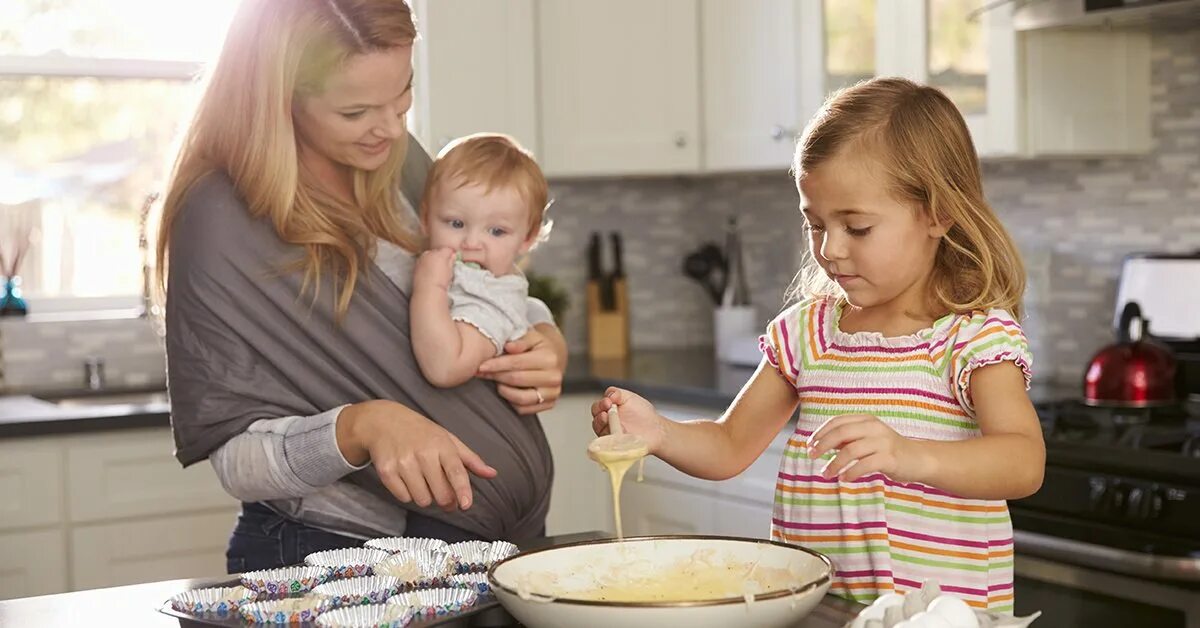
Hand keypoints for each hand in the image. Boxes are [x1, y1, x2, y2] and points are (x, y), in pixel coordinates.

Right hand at [336, 400, 497, 509]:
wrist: (383, 421)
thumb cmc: (420, 432)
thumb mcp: (448, 439)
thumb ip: (470, 459)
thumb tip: (492, 473)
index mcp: (442, 445)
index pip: (456, 471)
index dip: (462, 490)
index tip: (465, 505)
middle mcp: (423, 453)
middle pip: (440, 493)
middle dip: (446, 501)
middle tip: (445, 496)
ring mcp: (403, 462)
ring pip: (421, 499)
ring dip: (425, 497)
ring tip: (422, 481)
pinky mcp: (386, 471)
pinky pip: (403, 497)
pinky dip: (407, 494)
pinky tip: (406, 479)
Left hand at [413, 247, 455, 291]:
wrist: (428, 289)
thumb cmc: (442, 281)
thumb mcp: (450, 271)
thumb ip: (451, 261)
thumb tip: (453, 255)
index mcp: (440, 254)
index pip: (447, 250)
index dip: (450, 254)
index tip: (452, 259)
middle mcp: (429, 253)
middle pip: (437, 251)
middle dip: (440, 256)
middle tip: (443, 265)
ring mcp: (421, 258)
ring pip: (428, 255)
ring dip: (432, 259)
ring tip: (435, 269)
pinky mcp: (416, 264)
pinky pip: (423, 260)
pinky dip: (426, 263)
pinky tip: (428, 271)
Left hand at [476, 328, 562, 414]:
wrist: (554, 357)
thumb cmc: (539, 346)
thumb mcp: (531, 336)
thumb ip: (520, 341)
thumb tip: (509, 346)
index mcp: (549, 358)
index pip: (517, 363)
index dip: (496, 365)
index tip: (481, 366)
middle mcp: (554, 377)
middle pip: (516, 380)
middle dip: (496, 376)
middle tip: (482, 373)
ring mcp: (552, 393)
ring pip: (520, 398)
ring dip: (503, 390)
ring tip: (496, 381)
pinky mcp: (549, 404)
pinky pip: (524, 409)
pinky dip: (511, 401)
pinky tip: (506, 390)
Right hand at [590, 387, 667, 453]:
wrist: (655, 429)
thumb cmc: (642, 414)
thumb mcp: (630, 397)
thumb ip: (617, 393)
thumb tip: (609, 396)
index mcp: (608, 411)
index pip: (597, 407)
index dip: (600, 404)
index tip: (608, 402)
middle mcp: (606, 423)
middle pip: (595, 419)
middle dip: (599, 414)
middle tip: (606, 411)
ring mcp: (610, 435)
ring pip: (599, 431)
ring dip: (601, 424)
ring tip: (607, 419)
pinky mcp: (615, 445)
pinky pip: (608, 444)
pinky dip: (610, 438)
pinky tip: (616, 433)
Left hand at [807, 414, 926, 482]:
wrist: (918, 459)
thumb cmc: (887, 450)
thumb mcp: (867, 439)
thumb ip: (847, 439)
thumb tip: (820, 444)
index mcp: (866, 420)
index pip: (837, 421)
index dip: (821, 433)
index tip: (810, 445)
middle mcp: (874, 428)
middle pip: (841, 433)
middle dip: (822, 445)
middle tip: (811, 456)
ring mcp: (883, 442)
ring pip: (851, 450)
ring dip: (834, 463)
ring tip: (826, 474)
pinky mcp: (890, 458)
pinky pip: (865, 465)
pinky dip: (851, 472)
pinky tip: (844, 478)